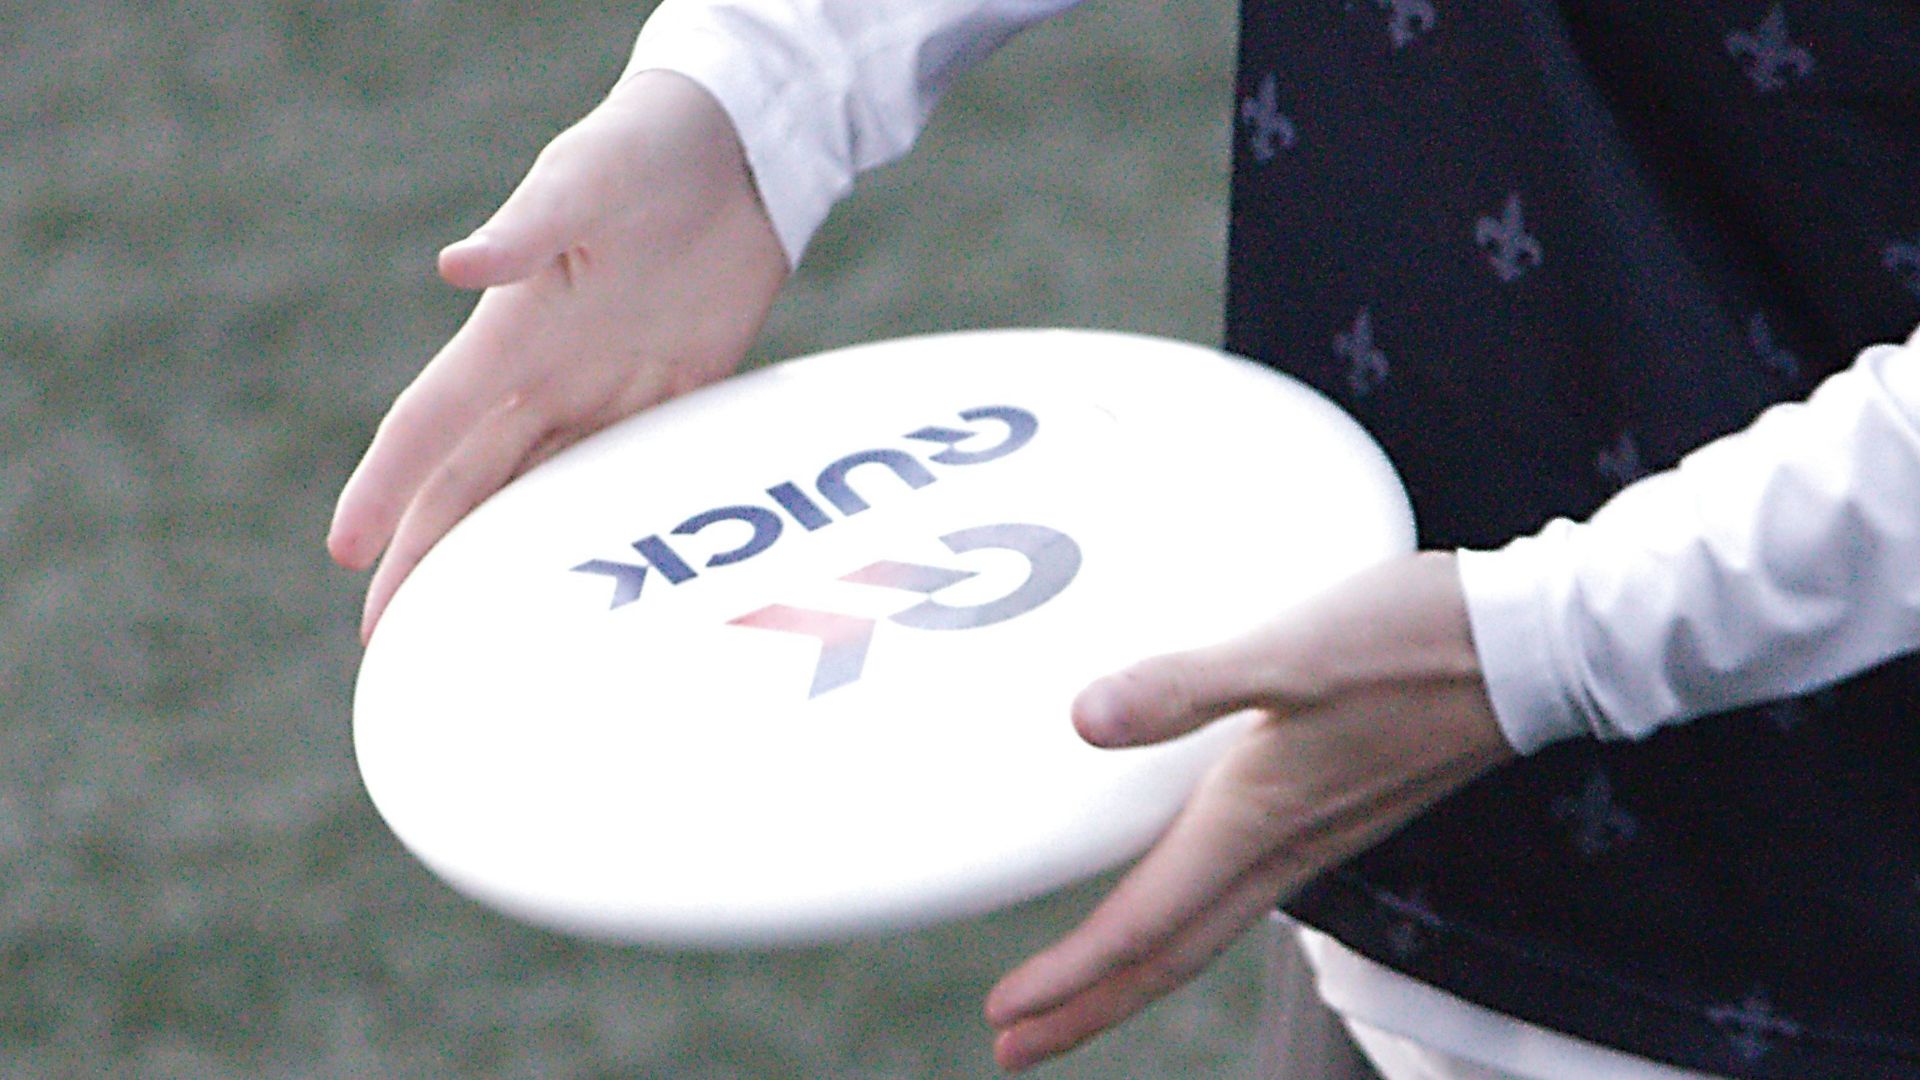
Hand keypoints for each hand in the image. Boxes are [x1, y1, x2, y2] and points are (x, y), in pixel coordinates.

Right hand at [328, 70, 787, 640]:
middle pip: (473, 484)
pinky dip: (598, 528)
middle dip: (428, 557)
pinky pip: (626, 477)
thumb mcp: (583, 181)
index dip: (385, 489)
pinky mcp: (673, 398)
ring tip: (475, 628)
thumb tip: (457, 266)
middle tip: (391, 636)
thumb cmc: (643, 149)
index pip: (430, 426)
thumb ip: (527, 230)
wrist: (734, 154)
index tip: (343, 550)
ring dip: (505, 559)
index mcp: (512, 332)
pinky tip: (587, 578)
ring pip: (541, 494)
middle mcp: (549, 374)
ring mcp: (608, 390)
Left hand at [983, 552, 1513, 1071]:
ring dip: (1135, 970)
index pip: (1145, 924)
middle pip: (1171, 954)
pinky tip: (1177, 894)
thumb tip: (1083, 720)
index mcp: (1256, 818)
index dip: (1070, 978)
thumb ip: (1186, 686)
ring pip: (1206, 929)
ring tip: (1079, 991)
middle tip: (1015, 1046)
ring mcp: (1316, 836)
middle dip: (1090, 1007)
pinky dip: (1188, 919)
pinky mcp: (1339, 809)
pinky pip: (1242, 891)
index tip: (1004, 1017)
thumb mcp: (1291, 653)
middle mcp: (1283, 846)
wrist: (1533, 647)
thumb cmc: (1414, 645)